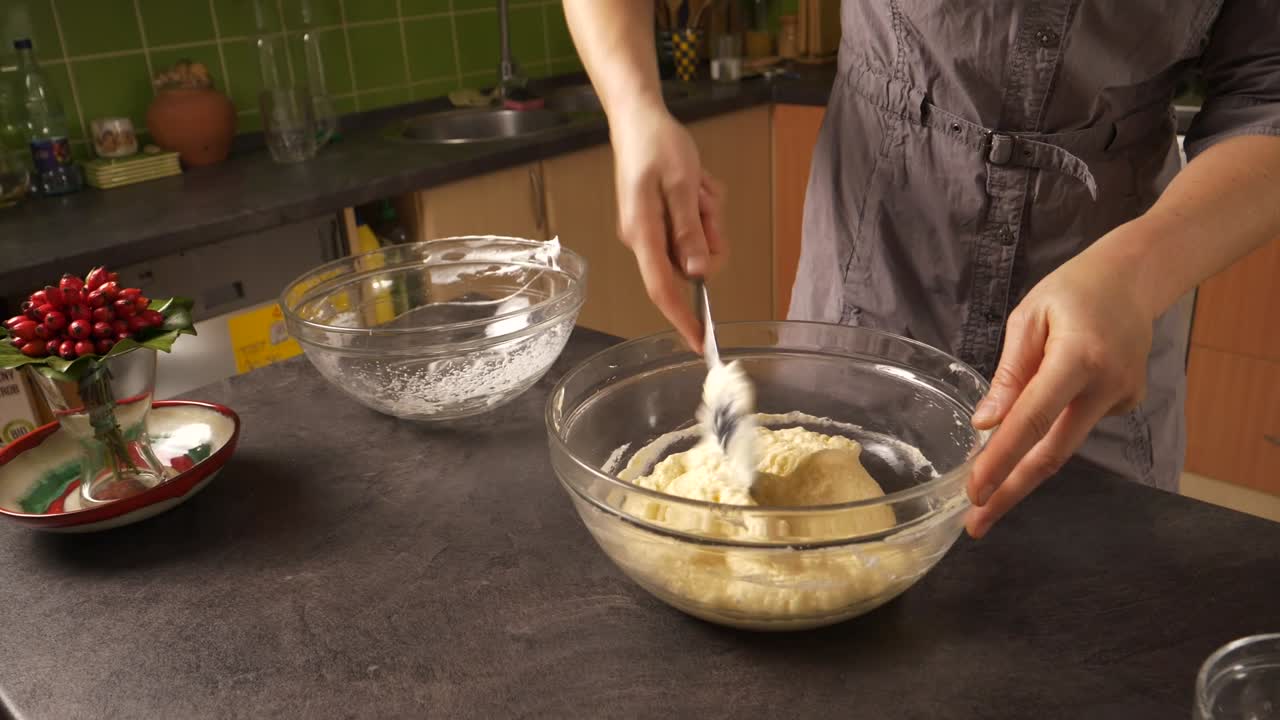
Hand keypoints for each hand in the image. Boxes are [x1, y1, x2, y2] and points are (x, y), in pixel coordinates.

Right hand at [611, 107, 726, 350]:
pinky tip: (694, 183)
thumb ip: (690, 231)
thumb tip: (699, 273)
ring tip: (696, 184)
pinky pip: (692, 227)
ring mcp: (650, 231)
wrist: (638, 118)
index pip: (663, 289)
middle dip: (709, 233)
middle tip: (703, 197)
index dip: (683, 319)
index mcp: (642, 233)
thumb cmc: (657, 146)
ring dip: (706, 216)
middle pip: (690, 263)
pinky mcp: (658, 220)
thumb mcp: (683, 186)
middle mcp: (642, 239)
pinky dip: (701, 208)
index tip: (702, 343)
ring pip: (696, 243)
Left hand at [965, 235, 1155, 537]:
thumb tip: (986, 423)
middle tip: (977, 524)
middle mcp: (1105, 387)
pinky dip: (1050, 428)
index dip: (1001, 460)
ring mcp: (1121, 399)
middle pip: (1053, 453)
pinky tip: (1047, 400)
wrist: (1135, 278)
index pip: (1032, 421)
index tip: (974, 492)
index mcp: (1077, 359)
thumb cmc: (1073, 289)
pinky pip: (1077, 423)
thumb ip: (1010, 372)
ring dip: (1024, 468)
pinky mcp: (1126, 404)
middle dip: (1011, 492)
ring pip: (1064, 444)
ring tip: (988, 489)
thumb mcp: (1029, 317)